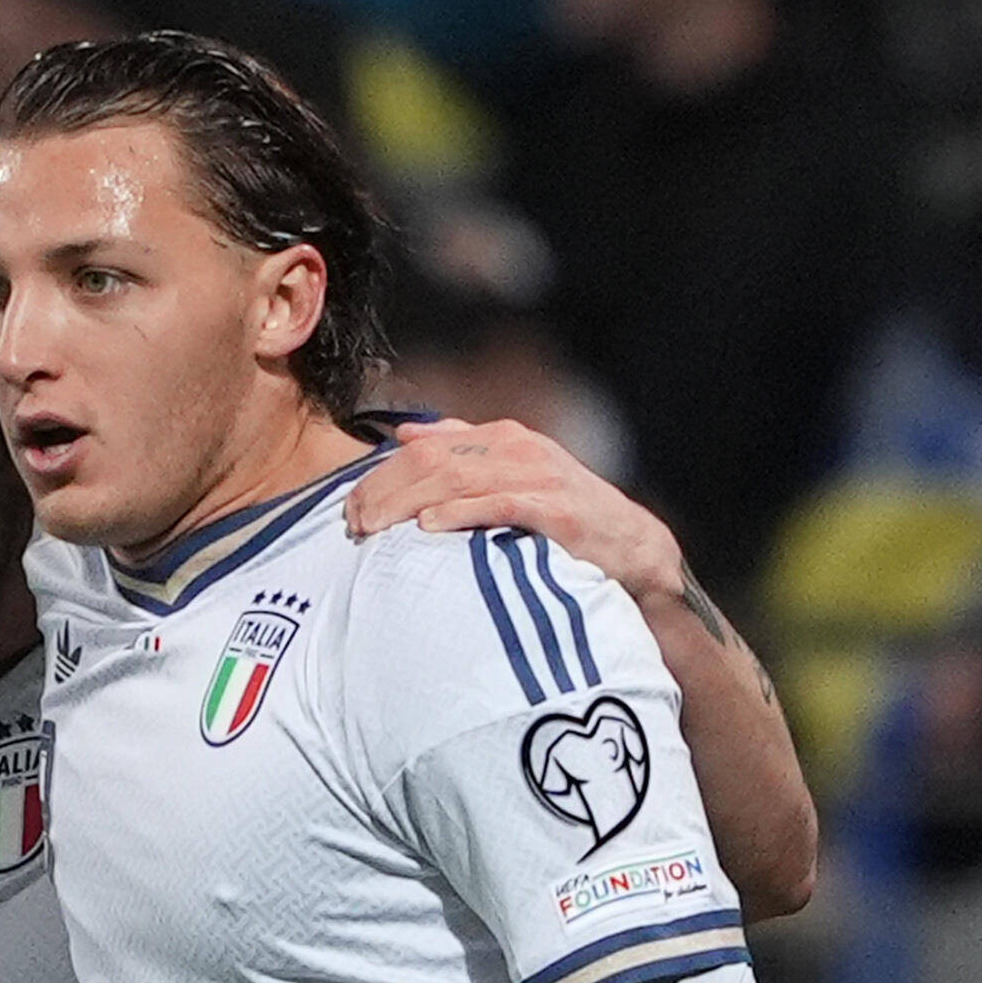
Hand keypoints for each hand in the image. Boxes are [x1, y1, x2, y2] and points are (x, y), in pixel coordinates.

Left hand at [346, 416, 681, 607]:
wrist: (632, 549)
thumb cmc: (561, 519)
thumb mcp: (511, 477)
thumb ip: (462, 451)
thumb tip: (407, 434)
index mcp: (501, 438)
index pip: (425, 448)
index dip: (381, 475)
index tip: (349, 507)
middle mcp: (518, 448)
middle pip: (432, 461)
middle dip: (385, 491)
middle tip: (353, 523)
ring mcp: (538, 475)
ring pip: (456, 479)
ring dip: (408, 503)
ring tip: (375, 528)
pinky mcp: (554, 508)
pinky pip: (498, 503)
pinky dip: (460, 512)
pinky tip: (428, 526)